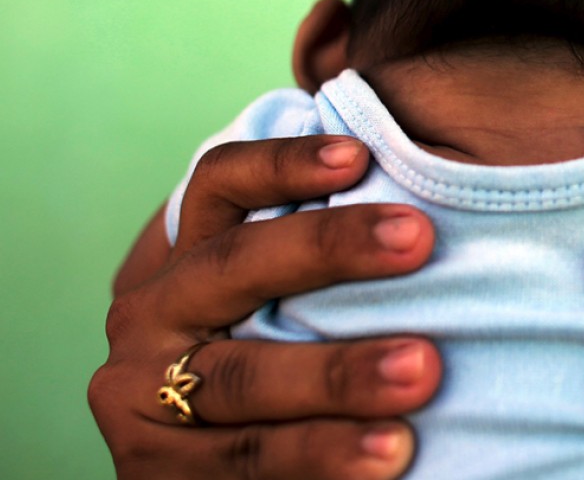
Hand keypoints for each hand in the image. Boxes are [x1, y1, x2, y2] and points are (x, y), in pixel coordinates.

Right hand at [90, 136, 441, 478]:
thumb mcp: (269, 306)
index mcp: (183, 260)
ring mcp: (142, 397)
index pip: (221, 187)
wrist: (205, 463)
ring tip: (419, 372)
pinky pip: (249, 462)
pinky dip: (320, 458)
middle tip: (417, 238)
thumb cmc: (270, 364)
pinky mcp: (157, 474)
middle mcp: (152, 316)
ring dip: (337, 375)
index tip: (359, 156)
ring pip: (244, 378)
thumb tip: (418, 208)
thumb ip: (313, 268)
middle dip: (328, 248)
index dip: (284, 163)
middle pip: (235, 264)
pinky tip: (391, 457)